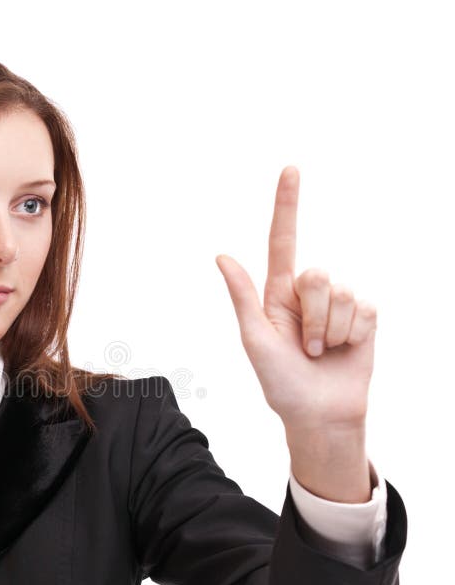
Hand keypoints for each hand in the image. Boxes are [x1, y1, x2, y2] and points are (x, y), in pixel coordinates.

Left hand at [215, 166, 376, 430]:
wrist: (319, 414)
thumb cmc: (281, 382)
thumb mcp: (255, 340)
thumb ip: (243, 297)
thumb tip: (221, 255)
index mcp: (277, 295)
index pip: (283, 241)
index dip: (287, 205)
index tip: (290, 169)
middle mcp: (309, 294)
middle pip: (317, 273)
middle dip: (312, 315)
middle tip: (304, 347)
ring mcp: (338, 305)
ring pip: (342, 293)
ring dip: (329, 331)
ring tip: (320, 353)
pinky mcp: (364, 318)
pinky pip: (364, 309)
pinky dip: (351, 336)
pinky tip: (343, 351)